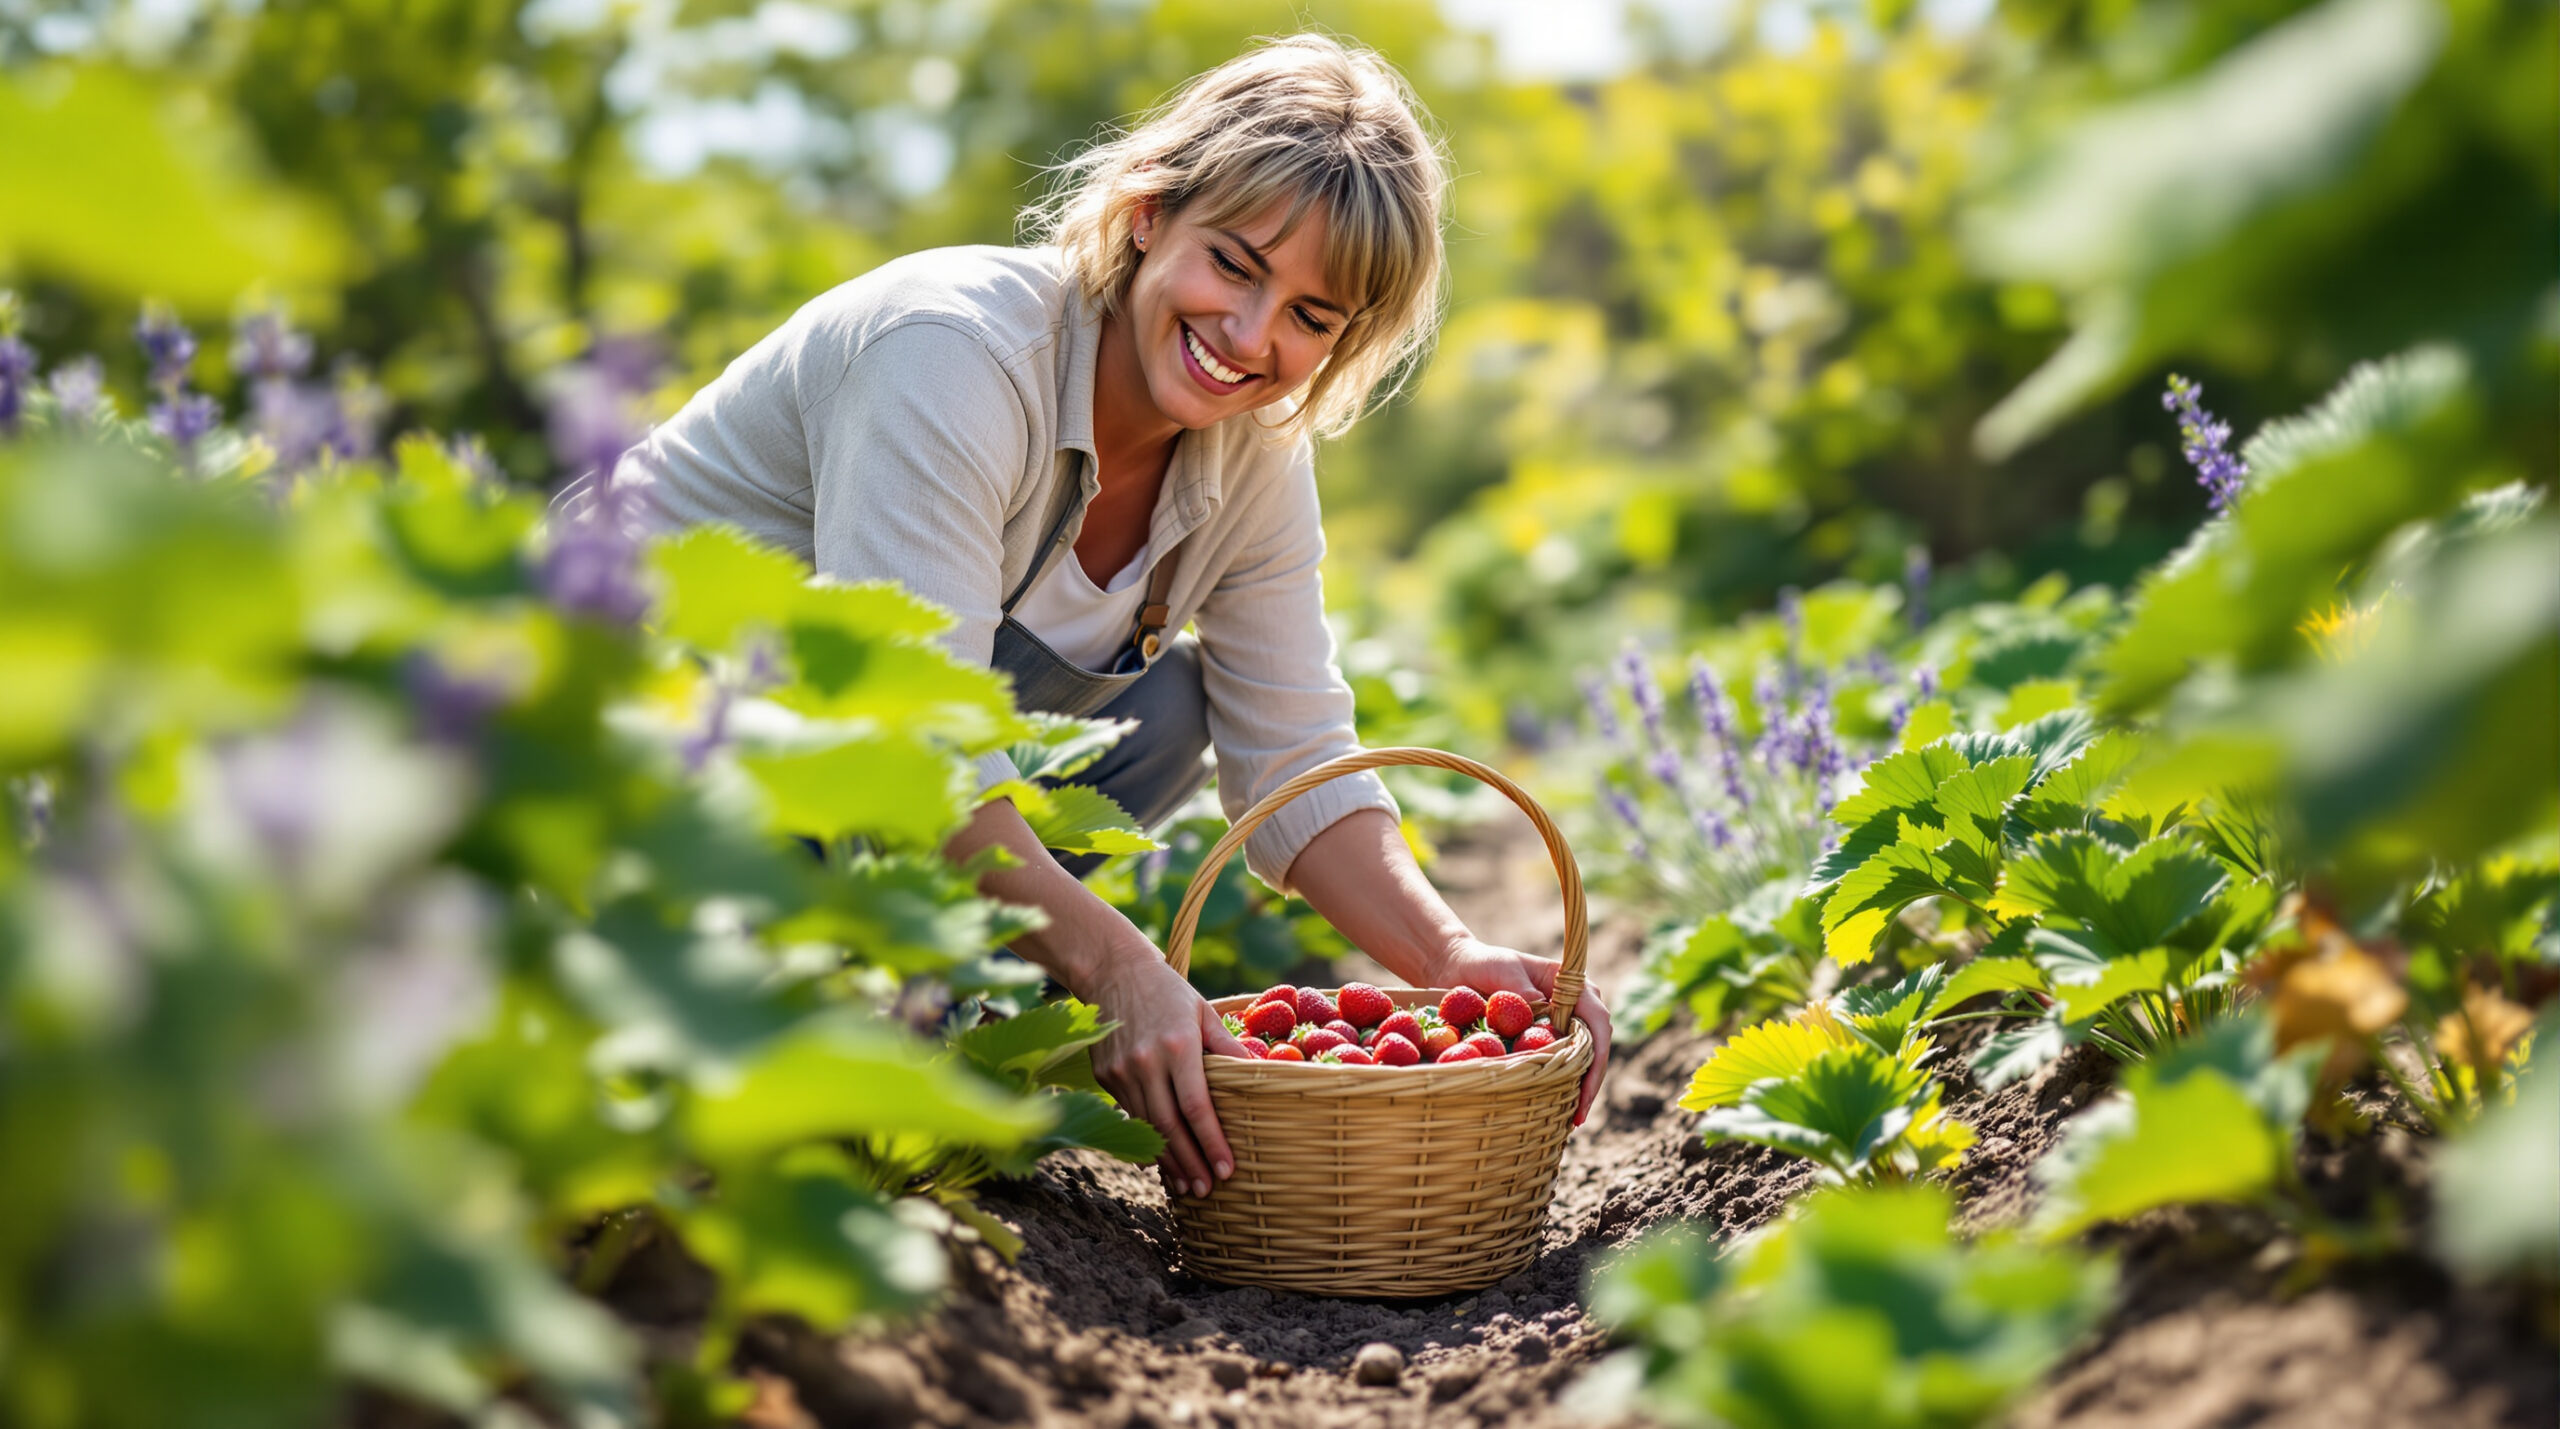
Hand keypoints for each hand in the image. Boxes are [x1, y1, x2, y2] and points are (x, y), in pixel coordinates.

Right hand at [1081, 938, 1249, 1200]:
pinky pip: (1129, 1116)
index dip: (1212, 1142)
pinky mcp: (1104, 1076)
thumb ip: (1227, 1048)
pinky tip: (1161, 1159)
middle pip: (1170, 1126)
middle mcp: (1146, 1063)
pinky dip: (1147, 1140)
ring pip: (1147, 1127)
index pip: (1197, 1107)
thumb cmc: (1168, 992)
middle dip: (1190, 1163)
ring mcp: (1121, 1072)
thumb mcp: (1203, 1012)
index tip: (1227, 1170)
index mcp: (1178, 1046)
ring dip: (1168, 1160)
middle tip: (1207, 1190)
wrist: (1112, 972)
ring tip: (1187, 1185)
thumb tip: (1261, 1075)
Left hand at [1429, 936, 1613, 1126]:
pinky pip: (1556, 1064)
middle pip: (1594, 1046)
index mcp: (1570, 986)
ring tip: (1572, 1120)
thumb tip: (1537, 1002)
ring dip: (1577, 1088)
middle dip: (1590, 1081)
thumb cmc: (1483, 963)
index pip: (1596, 1020)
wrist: (1459, 969)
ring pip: (1579, 1060)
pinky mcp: (1541, 1041)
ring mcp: (1558, 1026)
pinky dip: (1558, 1084)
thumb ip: (1518, 985)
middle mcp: (1571, 1007)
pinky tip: (1554, 1108)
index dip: (1597, 1054)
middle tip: (1579, 1117)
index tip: (1588, 1083)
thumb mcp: (1501, 968)